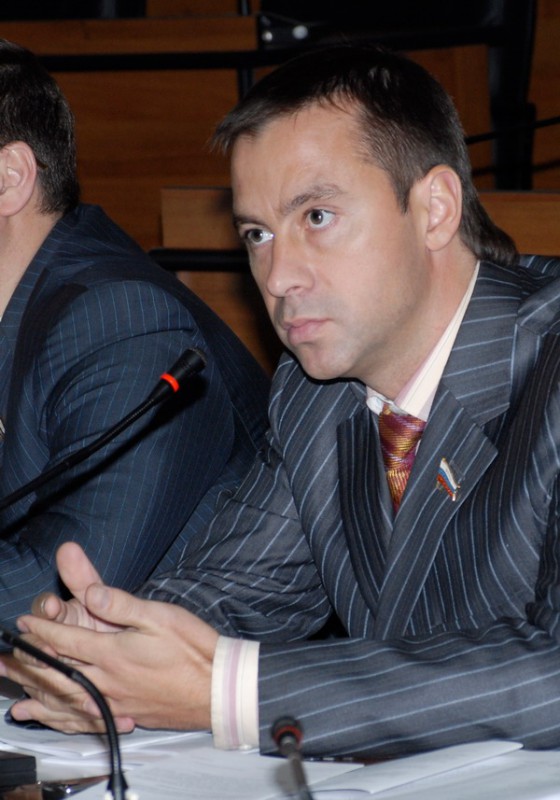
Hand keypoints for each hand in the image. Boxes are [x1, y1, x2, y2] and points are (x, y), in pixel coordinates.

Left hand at [0, 545, 218, 733]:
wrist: (218, 689)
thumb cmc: (193, 649)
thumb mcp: (160, 616)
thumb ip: (122, 605)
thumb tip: (92, 594)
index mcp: (113, 653)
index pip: (67, 640)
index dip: (43, 629)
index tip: (26, 622)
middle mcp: (107, 681)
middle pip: (58, 673)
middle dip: (30, 664)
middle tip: (8, 659)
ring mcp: (115, 702)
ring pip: (66, 699)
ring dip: (39, 693)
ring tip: (16, 695)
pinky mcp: (126, 715)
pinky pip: (83, 718)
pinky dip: (62, 718)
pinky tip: (54, 717)